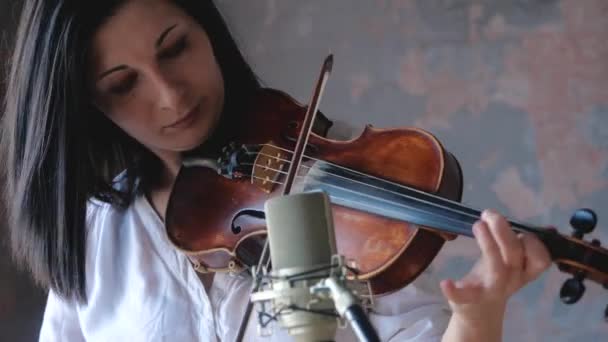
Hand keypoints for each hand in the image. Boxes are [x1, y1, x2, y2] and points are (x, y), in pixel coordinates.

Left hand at [440, 209, 550, 340]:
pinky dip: (454, 290)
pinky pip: (464, 296)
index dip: (535, 242)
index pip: (541, 259)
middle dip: (504, 232)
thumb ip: (521, 244)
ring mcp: (491, 290)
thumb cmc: (496, 279)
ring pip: (497, 270)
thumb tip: (548, 227)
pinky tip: (446, 283)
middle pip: (515, 256)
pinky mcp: (470, 299)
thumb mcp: (511, 263)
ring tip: (478, 225)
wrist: (480, 312)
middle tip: (490, 214)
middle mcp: (511, 280)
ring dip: (489, 245)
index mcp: (523, 271)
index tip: (520, 228)